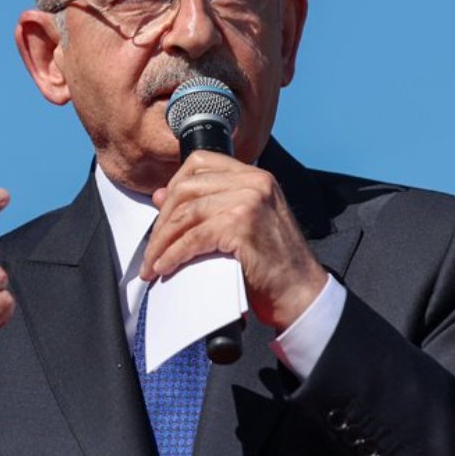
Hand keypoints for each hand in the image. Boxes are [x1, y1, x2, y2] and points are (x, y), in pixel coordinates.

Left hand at [141, 151, 326, 331]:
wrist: (302, 293)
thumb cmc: (274, 264)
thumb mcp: (241, 225)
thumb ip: (207, 206)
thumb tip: (159, 196)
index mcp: (254, 176)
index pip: (200, 163)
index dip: (173, 186)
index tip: (162, 213)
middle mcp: (253, 182)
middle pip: (187, 188)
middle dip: (162, 220)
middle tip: (152, 248)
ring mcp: (249, 201)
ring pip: (187, 214)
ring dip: (162, 242)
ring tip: (152, 264)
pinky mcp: (242, 225)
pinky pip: (194, 237)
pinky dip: (174, 254)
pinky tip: (166, 268)